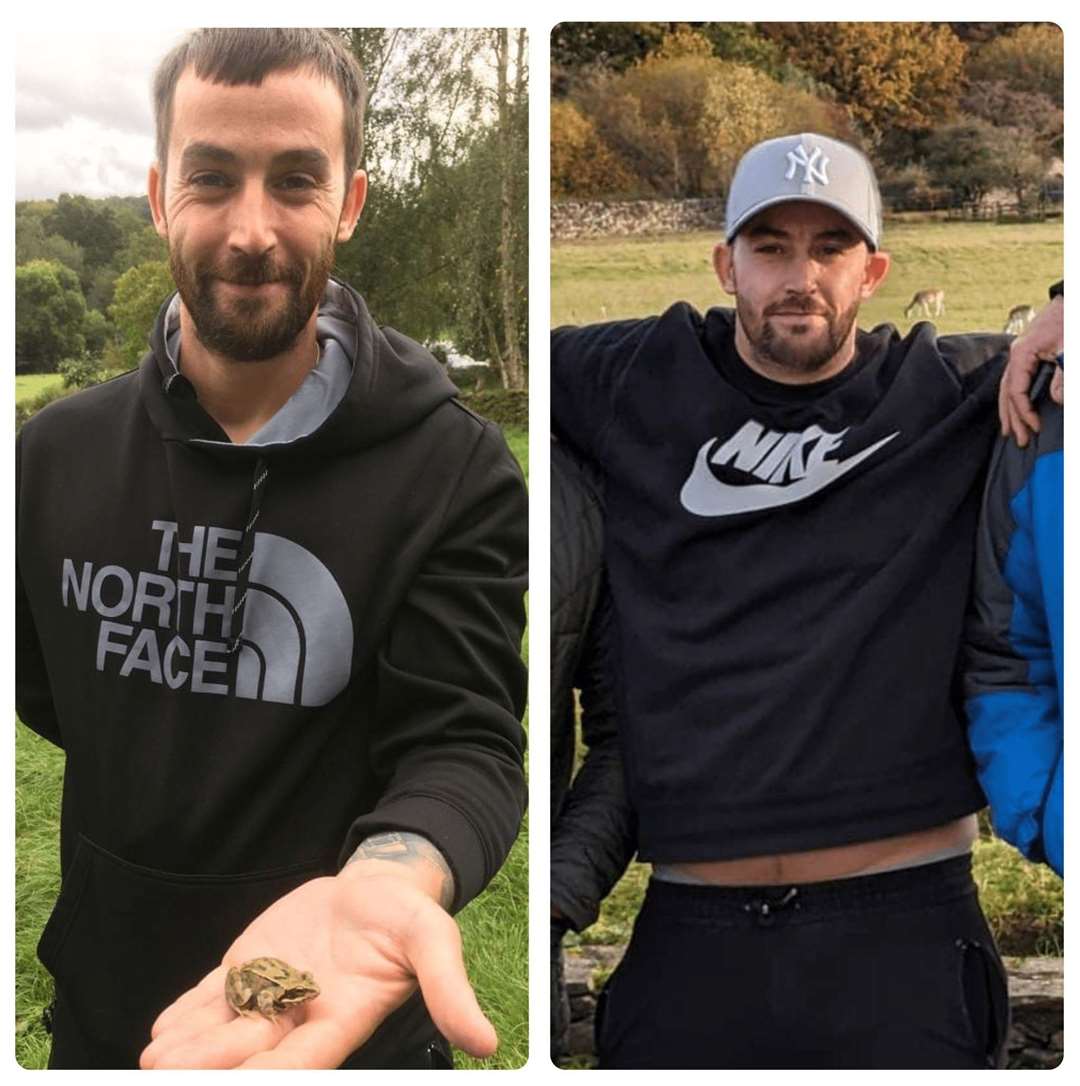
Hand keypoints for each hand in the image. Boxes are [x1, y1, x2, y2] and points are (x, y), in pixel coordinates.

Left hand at [139, 867, 495, 1068]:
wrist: (375, 887)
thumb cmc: (406, 916)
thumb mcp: (433, 941)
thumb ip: (449, 990)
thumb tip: (488, 1043)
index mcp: (343, 1020)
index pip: (305, 1061)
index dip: (275, 1073)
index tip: (250, 1074)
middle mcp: (300, 1018)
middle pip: (254, 1052)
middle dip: (215, 1064)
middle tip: (173, 1069)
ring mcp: (270, 996)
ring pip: (225, 1030)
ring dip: (191, 1047)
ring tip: (157, 1056)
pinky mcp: (249, 971)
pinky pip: (213, 999)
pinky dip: (187, 1015)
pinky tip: (162, 1028)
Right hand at [999, 294, 1063, 446]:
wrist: (1069, 301)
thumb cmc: (1068, 322)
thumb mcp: (1068, 350)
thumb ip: (1062, 377)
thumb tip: (1056, 400)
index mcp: (1021, 354)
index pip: (1016, 391)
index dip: (1025, 412)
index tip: (1036, 427)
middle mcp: (1015, 356)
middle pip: (1006, 394)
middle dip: (1012, 419)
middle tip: (1019, 440)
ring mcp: (1018, 355)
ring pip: (1005, 389)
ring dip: (1008, 412)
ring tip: (1010, 432)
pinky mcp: (1024, 356)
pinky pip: (1012, 382)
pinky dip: (1012, 399)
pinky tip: (1014, 410)